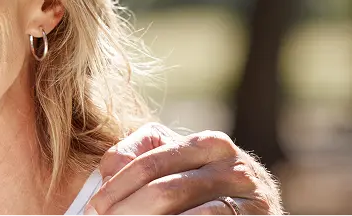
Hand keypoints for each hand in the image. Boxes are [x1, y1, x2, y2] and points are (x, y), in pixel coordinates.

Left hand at [86, 123, 282, 215]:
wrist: (255, 215)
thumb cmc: (203, 194)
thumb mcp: (175, 168)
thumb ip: (138, 158)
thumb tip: (105, 174)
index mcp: (205, 143)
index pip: (147, 163)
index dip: (115, 188)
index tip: (94, 207)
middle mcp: (230, 161)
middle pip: (162, 189)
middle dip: (125, 210)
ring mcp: (247, 191)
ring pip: (180, 209)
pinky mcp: (257, 215)